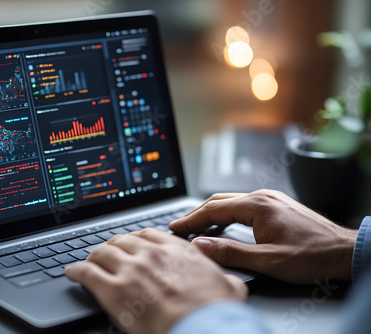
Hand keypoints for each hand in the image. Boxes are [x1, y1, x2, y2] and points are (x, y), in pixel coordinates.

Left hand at [65, 228, 246, 333]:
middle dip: (112, 246)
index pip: (147, 234)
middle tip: (107, 253)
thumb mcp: (229, 286)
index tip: (131, 244)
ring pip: (101, 252)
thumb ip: (222, 276)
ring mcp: (130, 270)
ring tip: (88, 261)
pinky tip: (72, 272)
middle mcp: (150, 254)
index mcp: (176, 250)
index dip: (134, 238)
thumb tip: (229, 280)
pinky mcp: (113, 290)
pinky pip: (86, 273)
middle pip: (120, 241)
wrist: (201, 329)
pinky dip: (75, 271)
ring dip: (93, 256)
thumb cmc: (215, 312)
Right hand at [169, 189, 357, 283]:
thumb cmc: (312, 255)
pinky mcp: (276, 205)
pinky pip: (243, 205)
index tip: (175, 227)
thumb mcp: (267, 260)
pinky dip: (226, 214)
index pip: (213, 208)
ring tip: (196, 227)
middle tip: (180, 227)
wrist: (344, 251)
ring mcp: (270, 199)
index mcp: (257, 205)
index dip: (191, 219)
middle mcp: (262, 196)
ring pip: (231, 202)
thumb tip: (200, 246)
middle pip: (219, 201)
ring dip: (211, 214)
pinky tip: (222, 225)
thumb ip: (231, 252)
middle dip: (197, 214)